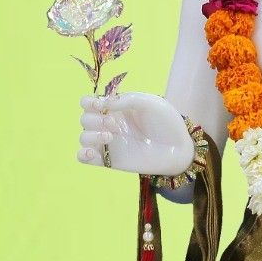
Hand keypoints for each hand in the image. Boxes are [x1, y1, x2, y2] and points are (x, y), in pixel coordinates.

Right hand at [77, 92, 197, 174]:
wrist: (178, 148)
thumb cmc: (167, 123)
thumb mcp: (151, 103)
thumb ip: (128, 99)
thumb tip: (105, 104)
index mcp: (116, 108)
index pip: (88, 102)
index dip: (89, 102)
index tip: (101, 106)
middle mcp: (109, 124)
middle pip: (85, 119)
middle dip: (94, 120)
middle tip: (114, 124)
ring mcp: (109, 143)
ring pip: (83, 137)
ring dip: (90, 135)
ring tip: (110, 136)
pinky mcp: (109, 161)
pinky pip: (83, 158)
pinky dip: (82, 154)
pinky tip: (92, 152)